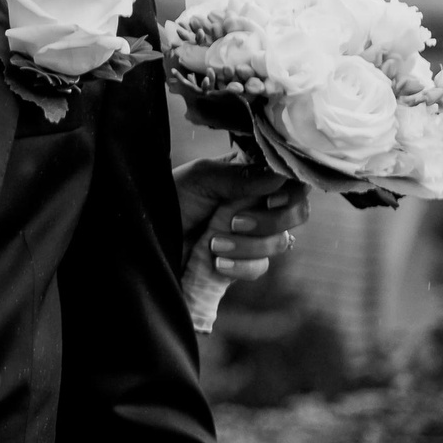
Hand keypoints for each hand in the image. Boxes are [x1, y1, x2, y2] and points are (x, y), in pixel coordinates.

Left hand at [173, 159, 310, 281]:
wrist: (146, 237)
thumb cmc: (170, 198)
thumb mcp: (201, 179)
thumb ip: (241, 176)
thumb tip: (280, 175)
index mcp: (250, 178)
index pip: (292, 182)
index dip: (292, 192)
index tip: (272, 199)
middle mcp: (256, 206)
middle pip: (297, 213)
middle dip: (271, 221)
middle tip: (234, 222)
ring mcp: (251, 236)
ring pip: (280, 243)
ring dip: (247, 245)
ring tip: (212, 243)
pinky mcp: (240, 263)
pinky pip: (259, 267)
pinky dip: (240, 266)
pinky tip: (216, 263)